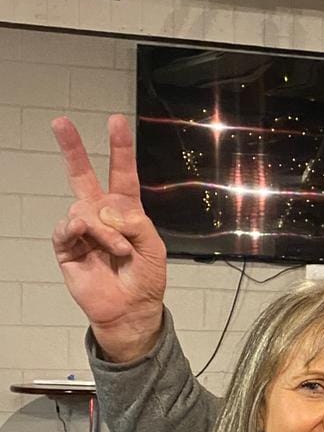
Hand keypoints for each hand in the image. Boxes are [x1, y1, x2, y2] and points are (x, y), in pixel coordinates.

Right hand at [51, 114, 167, 363]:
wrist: (131, 310)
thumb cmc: (146, 278)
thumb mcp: (153, 247)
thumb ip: (136, 222)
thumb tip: (106, 209)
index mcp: (125, 210)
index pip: (122, 173)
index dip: (120, 148)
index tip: (115, 121)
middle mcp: (101, 214)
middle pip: (83, 176)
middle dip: (72, 148)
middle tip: (61, 122)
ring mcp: (82, 230)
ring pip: (84, 210)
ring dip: (105, 230)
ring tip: (119, 251)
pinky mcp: (67, 248)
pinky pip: (67, 229)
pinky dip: (79, 230)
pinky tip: (87, 236)